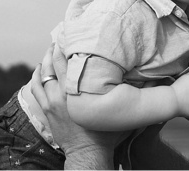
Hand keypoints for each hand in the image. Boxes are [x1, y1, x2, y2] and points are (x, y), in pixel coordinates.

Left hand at [28, 44, 124, 167]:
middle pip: (55, 62)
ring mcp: (52, 101)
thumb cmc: (105, 133)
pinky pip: (35, 87)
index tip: (75, 34)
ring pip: (44, 72)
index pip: (72, 60)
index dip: (72, 45)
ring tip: (51, 49)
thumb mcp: (119, 109)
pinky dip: (36, 75)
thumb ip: (133, 92)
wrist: (88, 153)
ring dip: (46, 59)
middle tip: (63, 37)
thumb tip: (153, 78)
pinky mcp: (46, 109)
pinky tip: (39, 68)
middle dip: (57, 48)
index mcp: (81, 89)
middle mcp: (64, 92)